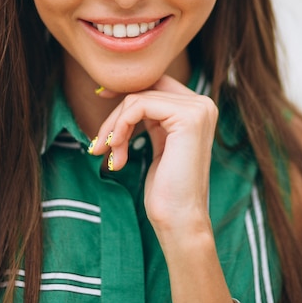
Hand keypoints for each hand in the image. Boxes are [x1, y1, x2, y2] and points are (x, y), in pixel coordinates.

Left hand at [92, 74, 217, 236]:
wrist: (180, 218)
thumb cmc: (166, 188)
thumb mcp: (160, 141)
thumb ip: (152, 116)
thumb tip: (122, 93)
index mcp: (198, 109)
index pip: (155, 83)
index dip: (125, 89)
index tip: (101, 97)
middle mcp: (202, 104)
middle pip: (143, 90)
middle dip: (115, 116)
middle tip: (98, 145)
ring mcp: (198, 109)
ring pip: (137, 99)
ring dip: (114, 128)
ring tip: (109, 155)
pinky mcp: (188, 117)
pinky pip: (139, 106)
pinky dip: (120, 127)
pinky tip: (115, 150)